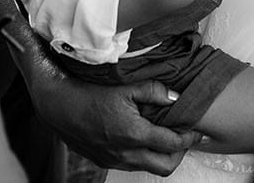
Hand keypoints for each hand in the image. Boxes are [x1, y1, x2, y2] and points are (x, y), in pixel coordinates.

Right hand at [0, 0, 195, 173]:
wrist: (57, 105)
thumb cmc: (90, 92)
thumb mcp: (126, 86)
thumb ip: (155, 91)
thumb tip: (177, 97)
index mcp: (133, 134)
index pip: (172, 143)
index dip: (189, 138)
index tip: (196, 130)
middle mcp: (125, 153)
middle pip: (165, 166)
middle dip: (179, 154)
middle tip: (184, 137)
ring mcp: (114, 160)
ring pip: (148, 168)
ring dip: (161, 156)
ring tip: (165, 137)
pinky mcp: (104, 161)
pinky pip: (131, 165)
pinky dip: (143, 156)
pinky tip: (142, 138)